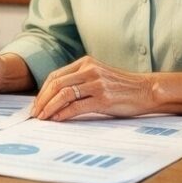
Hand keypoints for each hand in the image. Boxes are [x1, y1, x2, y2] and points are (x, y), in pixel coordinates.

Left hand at [32, 56, 152, 120]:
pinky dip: (63, 114)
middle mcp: (90, 70)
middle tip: (35, 113)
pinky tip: (57, 119)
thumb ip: (80, 80)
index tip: (36, 104)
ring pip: (63, 94)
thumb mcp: (98, 76)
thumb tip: (55, 97)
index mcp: (86, 62)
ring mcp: (97, 83)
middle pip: (56, 84)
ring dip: (49, 108)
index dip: (42, 91)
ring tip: (43, 118)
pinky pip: (76, 106)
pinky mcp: (104, 98)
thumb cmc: (121, 87)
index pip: (55, 76)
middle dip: (42, 100)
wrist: (146, 90)